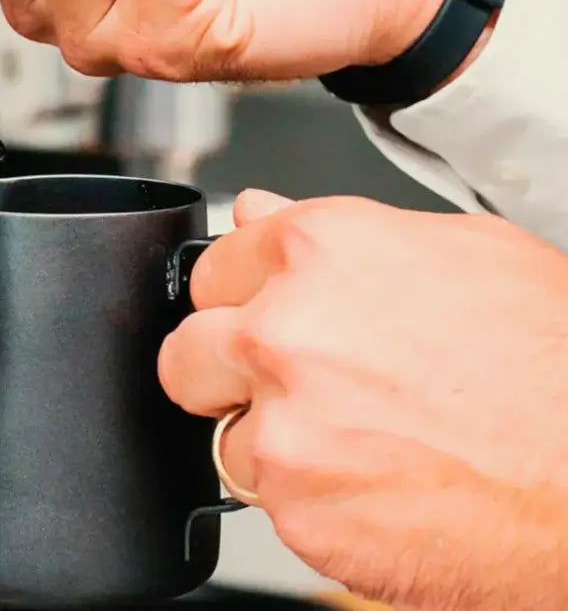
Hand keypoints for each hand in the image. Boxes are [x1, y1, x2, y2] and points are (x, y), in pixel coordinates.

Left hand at [159, 192, 567, 609]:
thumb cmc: (551, 360)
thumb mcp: (459, 249)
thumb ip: (331, 229)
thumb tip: (257, 210)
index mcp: (315, 251)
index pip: (210, 269)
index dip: (239, 296)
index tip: (260, 313)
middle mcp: (283, 331)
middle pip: (187, 350)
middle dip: (224, 367)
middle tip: (293, 382)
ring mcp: (283, 425)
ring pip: (225, 431)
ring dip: (273, 439)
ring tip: (358, 437)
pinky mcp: (295, 508)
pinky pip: (267, 498)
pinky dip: (308, 497)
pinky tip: (374, 479)